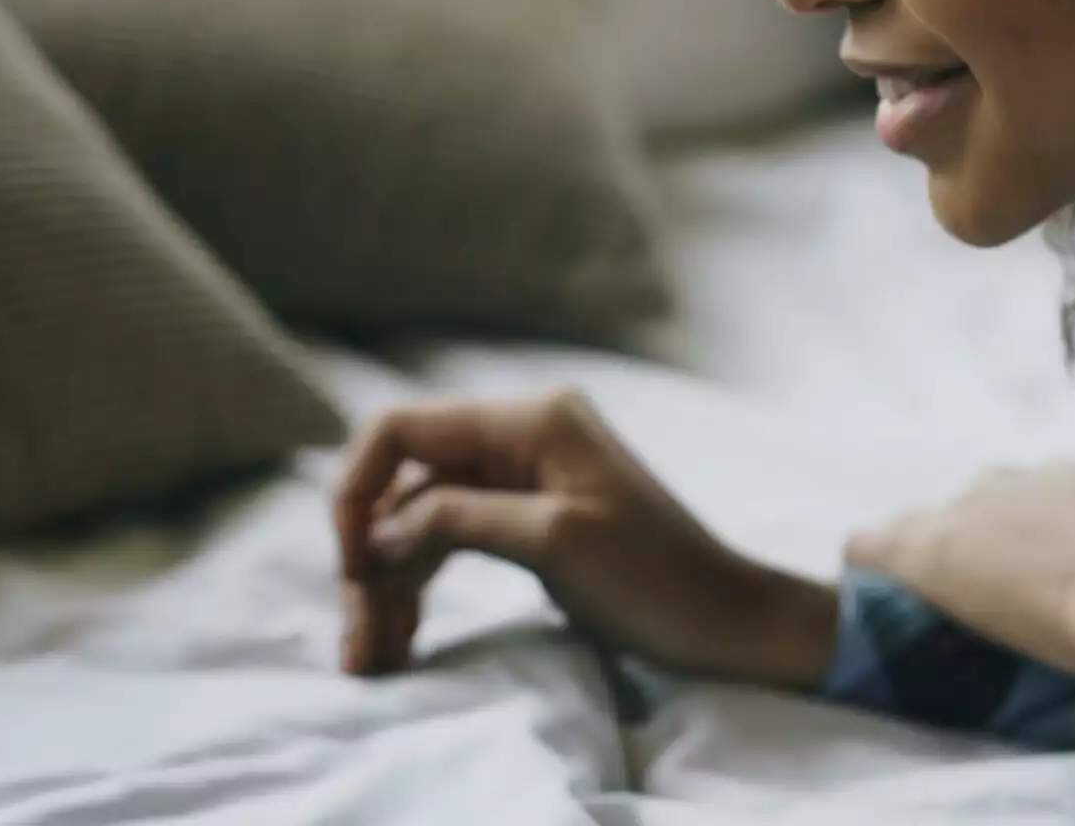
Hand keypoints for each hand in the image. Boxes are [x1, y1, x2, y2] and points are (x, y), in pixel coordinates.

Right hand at [333, 392, 836, 688]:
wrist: (728, 621)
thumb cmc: (655, 576)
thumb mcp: (553, 541)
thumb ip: (457, 519)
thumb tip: (375, 529)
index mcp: (528, 418)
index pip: (404, 429)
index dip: (358, 489)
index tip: (346, 562)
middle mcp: (518, 435)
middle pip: (406, 482)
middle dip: (371, 555)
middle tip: (359, 639)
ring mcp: (521, 478)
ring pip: (420, 520)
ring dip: (390, 583)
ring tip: (374, 656)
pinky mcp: (526, 521)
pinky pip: (449, 542)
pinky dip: (422, 584)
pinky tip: (403, 635)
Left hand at [848, 463, 1074, 723]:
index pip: (1033, 499)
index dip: (1029, 541)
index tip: (1036, 579)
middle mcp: (1016, 480)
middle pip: (974, 506)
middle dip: (975, 546)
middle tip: (989, 600)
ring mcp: (971, 511)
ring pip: (924, 526)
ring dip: (924, 560)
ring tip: (921, 602)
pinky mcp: (931, 548)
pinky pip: (874, 546)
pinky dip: (870, 566)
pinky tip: (861, 590)